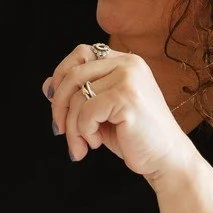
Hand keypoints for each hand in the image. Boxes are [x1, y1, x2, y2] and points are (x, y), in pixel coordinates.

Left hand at [43, 44, 196, 182]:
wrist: (165, 159)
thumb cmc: (133, 136)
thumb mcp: (100, 111)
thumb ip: (78, 94)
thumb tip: (47, 84)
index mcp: (125, 61)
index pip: (81, 53)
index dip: (61, 75)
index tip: (53, 101)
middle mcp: (129, 64)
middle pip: (73, 74)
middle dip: (58, 106)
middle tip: (59, 131)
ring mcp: (129, 79)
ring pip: (77, 97)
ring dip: (72, 127)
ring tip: (82, 145)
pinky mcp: (127, 98)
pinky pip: (86, 112)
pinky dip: (84, 132)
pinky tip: (96, 143)